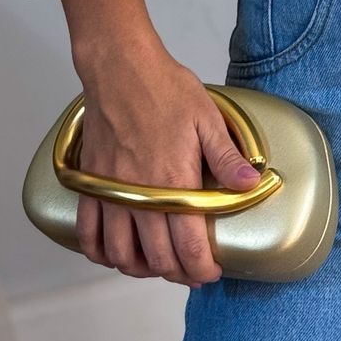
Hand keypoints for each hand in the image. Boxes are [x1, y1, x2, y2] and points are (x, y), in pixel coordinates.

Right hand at [74, 46, 262, 285]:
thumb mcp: (206, 116)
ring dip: (141, 268)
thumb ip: (226, 155)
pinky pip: (89, 234)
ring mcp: (111, 192)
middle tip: (190, 269)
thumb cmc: (164, 87)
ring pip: (121, 255)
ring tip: (159, 263)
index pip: (188, 246)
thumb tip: (251, 183)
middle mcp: (139, 194)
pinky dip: (101, 253)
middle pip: (156, 258)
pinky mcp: (91, 185)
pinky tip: (117, 252)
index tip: (210, 271)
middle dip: (177, 273)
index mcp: (173, 180)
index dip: (202, 268)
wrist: (121, 67)